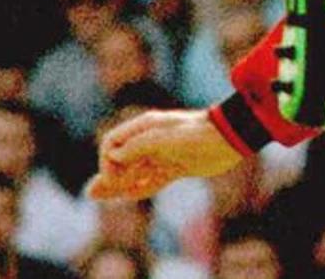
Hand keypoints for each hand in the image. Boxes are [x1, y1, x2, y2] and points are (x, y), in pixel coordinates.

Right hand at [88, 109, 243, 199]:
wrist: (231, 138)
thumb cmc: (199, 133)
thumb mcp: (166, 138)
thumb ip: (138, 146)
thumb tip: (114, 156)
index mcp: (146, 128)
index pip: (114, 143)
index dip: (107, 161)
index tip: (112, 177)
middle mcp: (151, 141)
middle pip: (121, 160)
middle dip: (107, 176)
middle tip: (93, 194)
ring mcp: (163, 154)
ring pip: (134, 172)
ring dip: (118, 184)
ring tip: (98, 196)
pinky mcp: (176, 167)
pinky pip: (151, 179)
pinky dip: (139, 187)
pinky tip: (128, 196)